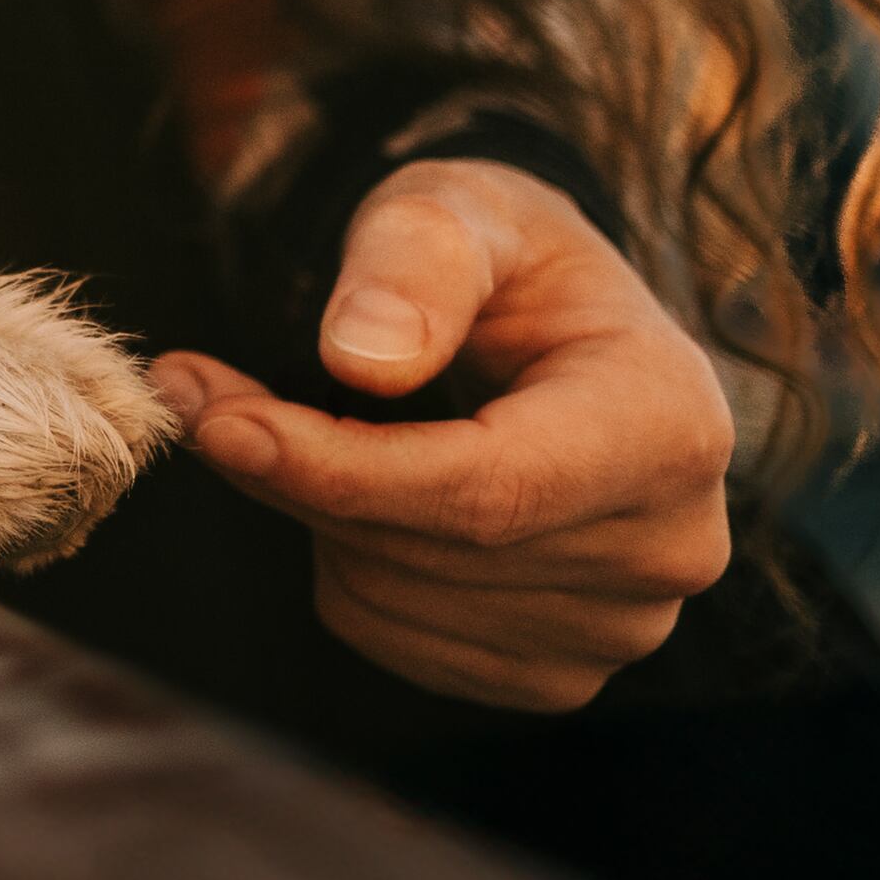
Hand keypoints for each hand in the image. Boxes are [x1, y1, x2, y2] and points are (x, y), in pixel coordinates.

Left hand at [149, 159, 737, 711]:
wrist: (553, 329)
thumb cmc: (504, 259)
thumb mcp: (461, 209)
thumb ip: (414, 262)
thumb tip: (363, 361)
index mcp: (669, 425)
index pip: (488, 489)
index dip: (340, 467)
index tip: (220, 421)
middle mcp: (671, 545)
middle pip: (429, 546)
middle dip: (295, 470)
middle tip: (208, 393)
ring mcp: (623, 625)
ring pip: (393, 597)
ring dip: (314, 512)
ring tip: (310, 423)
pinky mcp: (559, 670)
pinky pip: (391, 639)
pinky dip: (344, 565)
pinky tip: (367, 491)